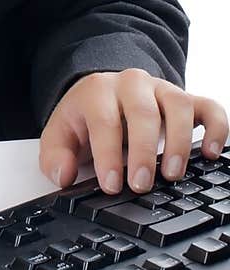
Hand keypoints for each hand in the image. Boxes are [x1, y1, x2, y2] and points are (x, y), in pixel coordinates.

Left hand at [39, 70, 228, 194]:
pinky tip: (210, 153)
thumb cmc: (85, 118)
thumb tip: (64, 175)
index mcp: (98, 91)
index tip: (112, 184)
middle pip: (143, 112)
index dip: (109, 154)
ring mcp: (162, 90)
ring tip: (172, 174)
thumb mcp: (61, 134)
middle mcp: (132, 84)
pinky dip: (216, 129)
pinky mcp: (187, 100)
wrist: (105, 93)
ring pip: (178, 106)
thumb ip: (55, 156)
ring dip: (178, 141)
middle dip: (143, 151)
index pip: (104, 120)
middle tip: (141, 184)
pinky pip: (209, 108)